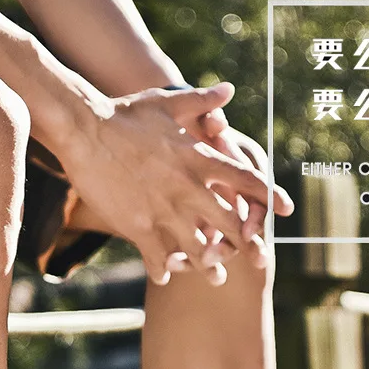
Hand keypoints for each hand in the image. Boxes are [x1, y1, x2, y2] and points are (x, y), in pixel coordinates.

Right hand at [55, 83, 277, 285]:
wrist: (84, 129)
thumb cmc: (125, 114)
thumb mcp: (168, 102)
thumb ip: (202, 101)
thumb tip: (229, 90)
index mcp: (201, 159)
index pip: (248, 180)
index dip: (270, 197)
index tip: (284, 211)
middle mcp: (190, 188)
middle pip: (232, 224)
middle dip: (246, 244)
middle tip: (256, 259)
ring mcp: (166, 211)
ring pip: (200, 250)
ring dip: (209, 266)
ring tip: (216, 277)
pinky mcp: (140, 227)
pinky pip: (160, 259)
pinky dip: (165, 270)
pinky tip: (165, 276)